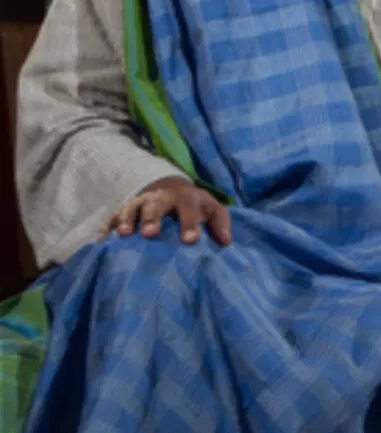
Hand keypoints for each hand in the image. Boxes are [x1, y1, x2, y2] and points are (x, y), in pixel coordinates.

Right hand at [105, 175, 229, 246]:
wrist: (170, 190)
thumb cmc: (196, 207)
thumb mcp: (212, 210)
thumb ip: (220, 223)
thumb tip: (226, 242)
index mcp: (185, 197)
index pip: (189, 207)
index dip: (190, 223)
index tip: (190, 240)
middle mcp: (160, 197)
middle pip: (155, 205)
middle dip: (152, 218)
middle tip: (150, 234)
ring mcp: (139, 203)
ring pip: (130, 209)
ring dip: (126, 221)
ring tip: (123, 235)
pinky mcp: (122, 212)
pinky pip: (111, 219)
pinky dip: (106, 229)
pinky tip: (101, 242)